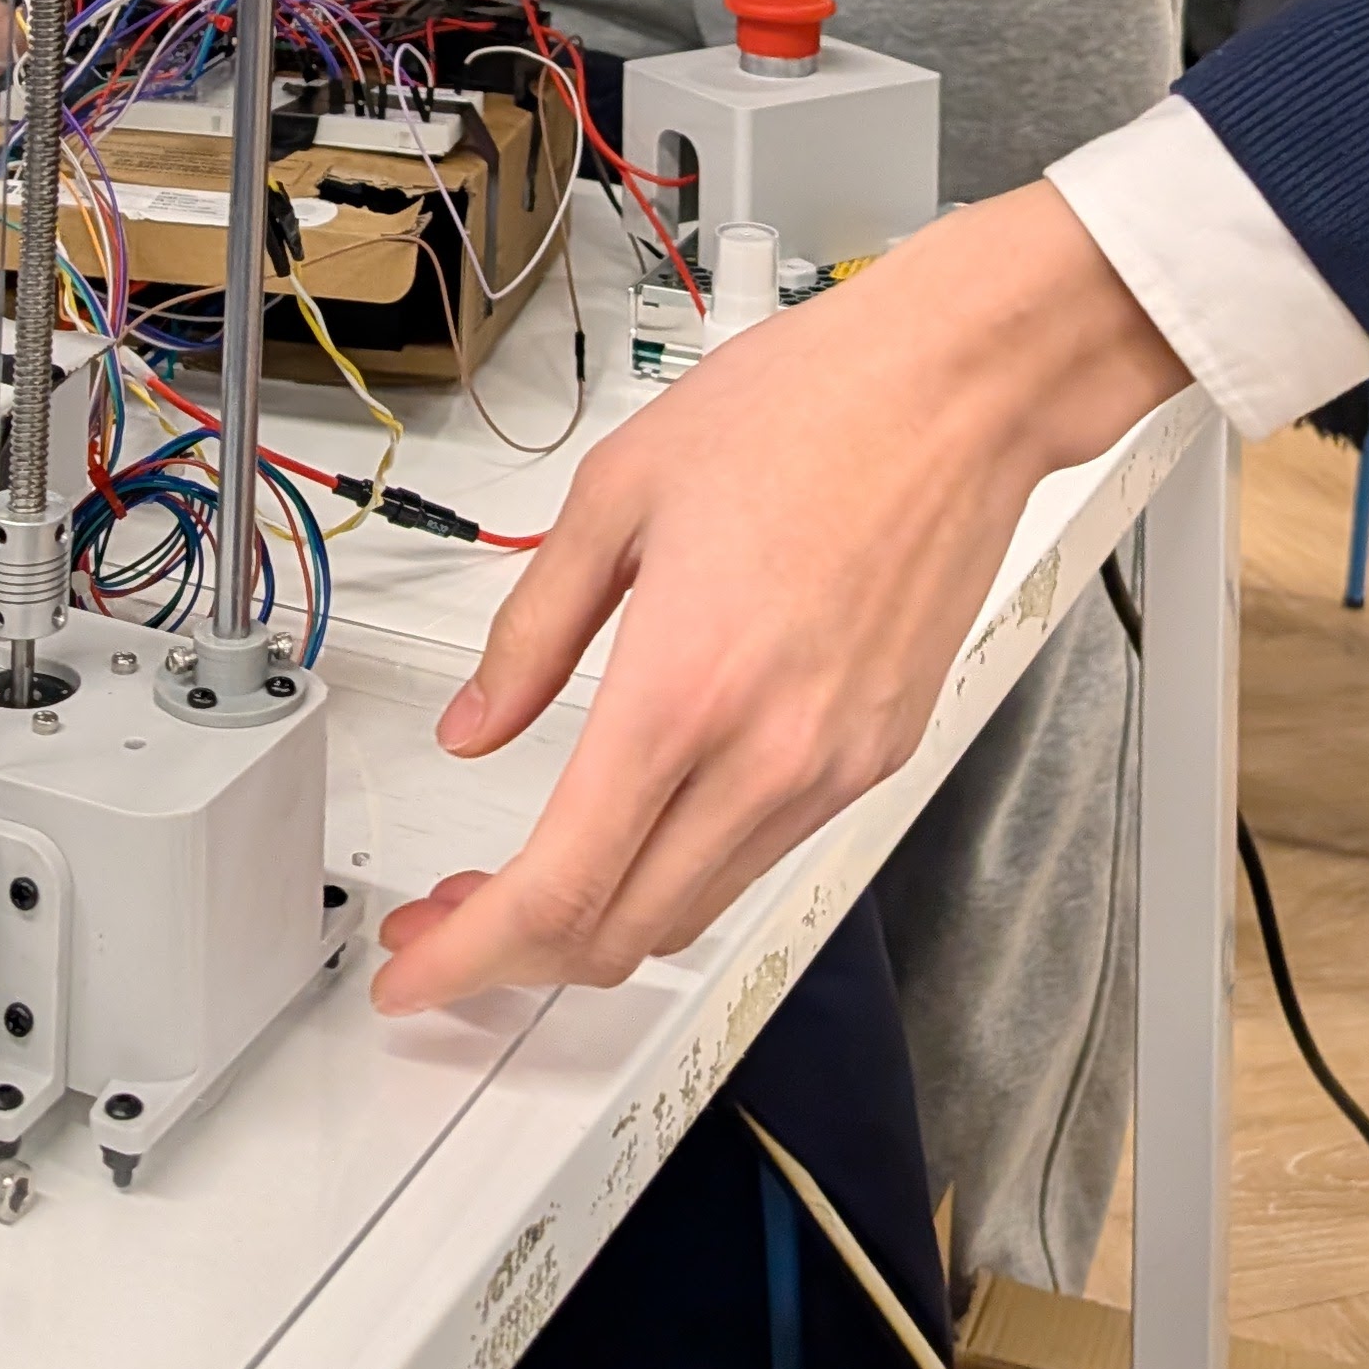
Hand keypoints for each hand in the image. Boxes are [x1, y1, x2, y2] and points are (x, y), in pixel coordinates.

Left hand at [367, 184, 1188, 1011]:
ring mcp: (831, 769)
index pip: (562, 886)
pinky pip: (758, 854)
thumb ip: (532, 630)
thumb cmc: (805, 410)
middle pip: (621, 932)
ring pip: (691, 910)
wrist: (956, 393)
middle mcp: (766, 756)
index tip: (412, 974)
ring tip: (525, 871)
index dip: (469, 956)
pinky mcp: (877, 758)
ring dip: (598, 918)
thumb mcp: (617, 493)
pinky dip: (678, 869)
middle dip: (515, 950)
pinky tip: (634, 819)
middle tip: (445, 913)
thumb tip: (473, 727)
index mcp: (683, 689)